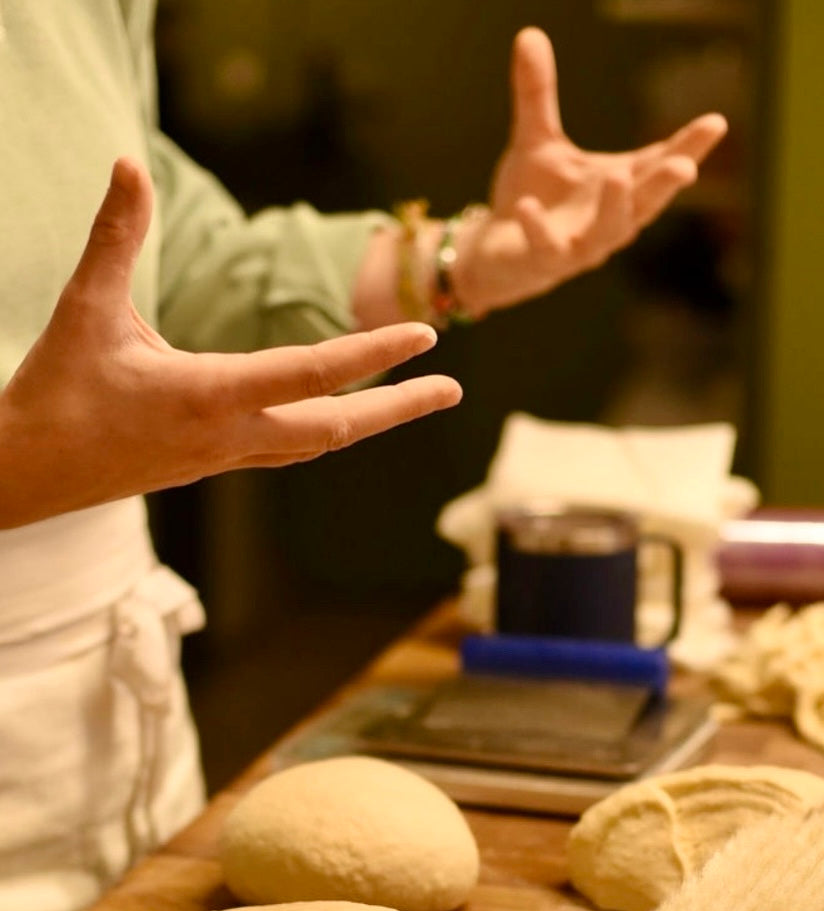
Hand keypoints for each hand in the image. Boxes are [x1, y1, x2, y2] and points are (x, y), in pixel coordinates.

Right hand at [0, 158, 460, 529]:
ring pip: (315, 444)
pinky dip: (325, 430)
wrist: (27, 474)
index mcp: (208, 397)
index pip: (312, 374)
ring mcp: (225, 458)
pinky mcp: (213, 464)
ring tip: (410, 402)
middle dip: (398, 409)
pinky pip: (287, 449)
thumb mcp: (87, 309)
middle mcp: (230, 436)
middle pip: (336, 429)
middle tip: (453, 391)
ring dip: (368, 423)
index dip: (374, 354)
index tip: (428, 338)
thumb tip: (127, 165)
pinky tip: (336, 416)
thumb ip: (114, 237)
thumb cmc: (56, 392)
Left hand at [454, 27, 727, 314]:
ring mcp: (581, 246)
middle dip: (666, 184)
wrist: (500, 255)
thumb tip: (530, 34)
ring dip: (615, 207)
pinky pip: (546, 248)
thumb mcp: (537, 141)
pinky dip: (539, 229)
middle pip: (646, 202)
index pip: (659, 162)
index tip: (716, 122)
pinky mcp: (546, 262)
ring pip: (608, 231)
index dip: (689, 146)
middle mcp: (610, 219)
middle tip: (685, 165)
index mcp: (619, 185)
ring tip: (618, 176)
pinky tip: (529, 209)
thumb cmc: (534, 199)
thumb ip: (538, 94)